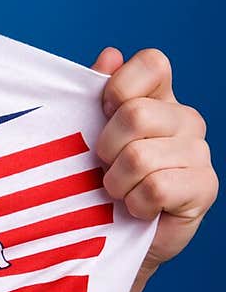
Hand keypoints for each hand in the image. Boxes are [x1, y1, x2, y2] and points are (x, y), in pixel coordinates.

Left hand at [90, 47, 217, 291]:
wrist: (113, 236)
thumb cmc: (98, 177)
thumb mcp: (87, 131)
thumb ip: (96, 91)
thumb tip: (110, 55)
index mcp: (159, 96)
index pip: (153, 63)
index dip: (119, 87)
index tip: (102, 112)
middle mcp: (185, 118)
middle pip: (137, 114)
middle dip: (106, 147)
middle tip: (104, 166)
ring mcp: (199, 153)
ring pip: (141, 157)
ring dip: (117, 182)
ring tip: (118, 192)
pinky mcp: (204, 188)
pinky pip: (157, 188)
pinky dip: (136, 203)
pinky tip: (137, 209)